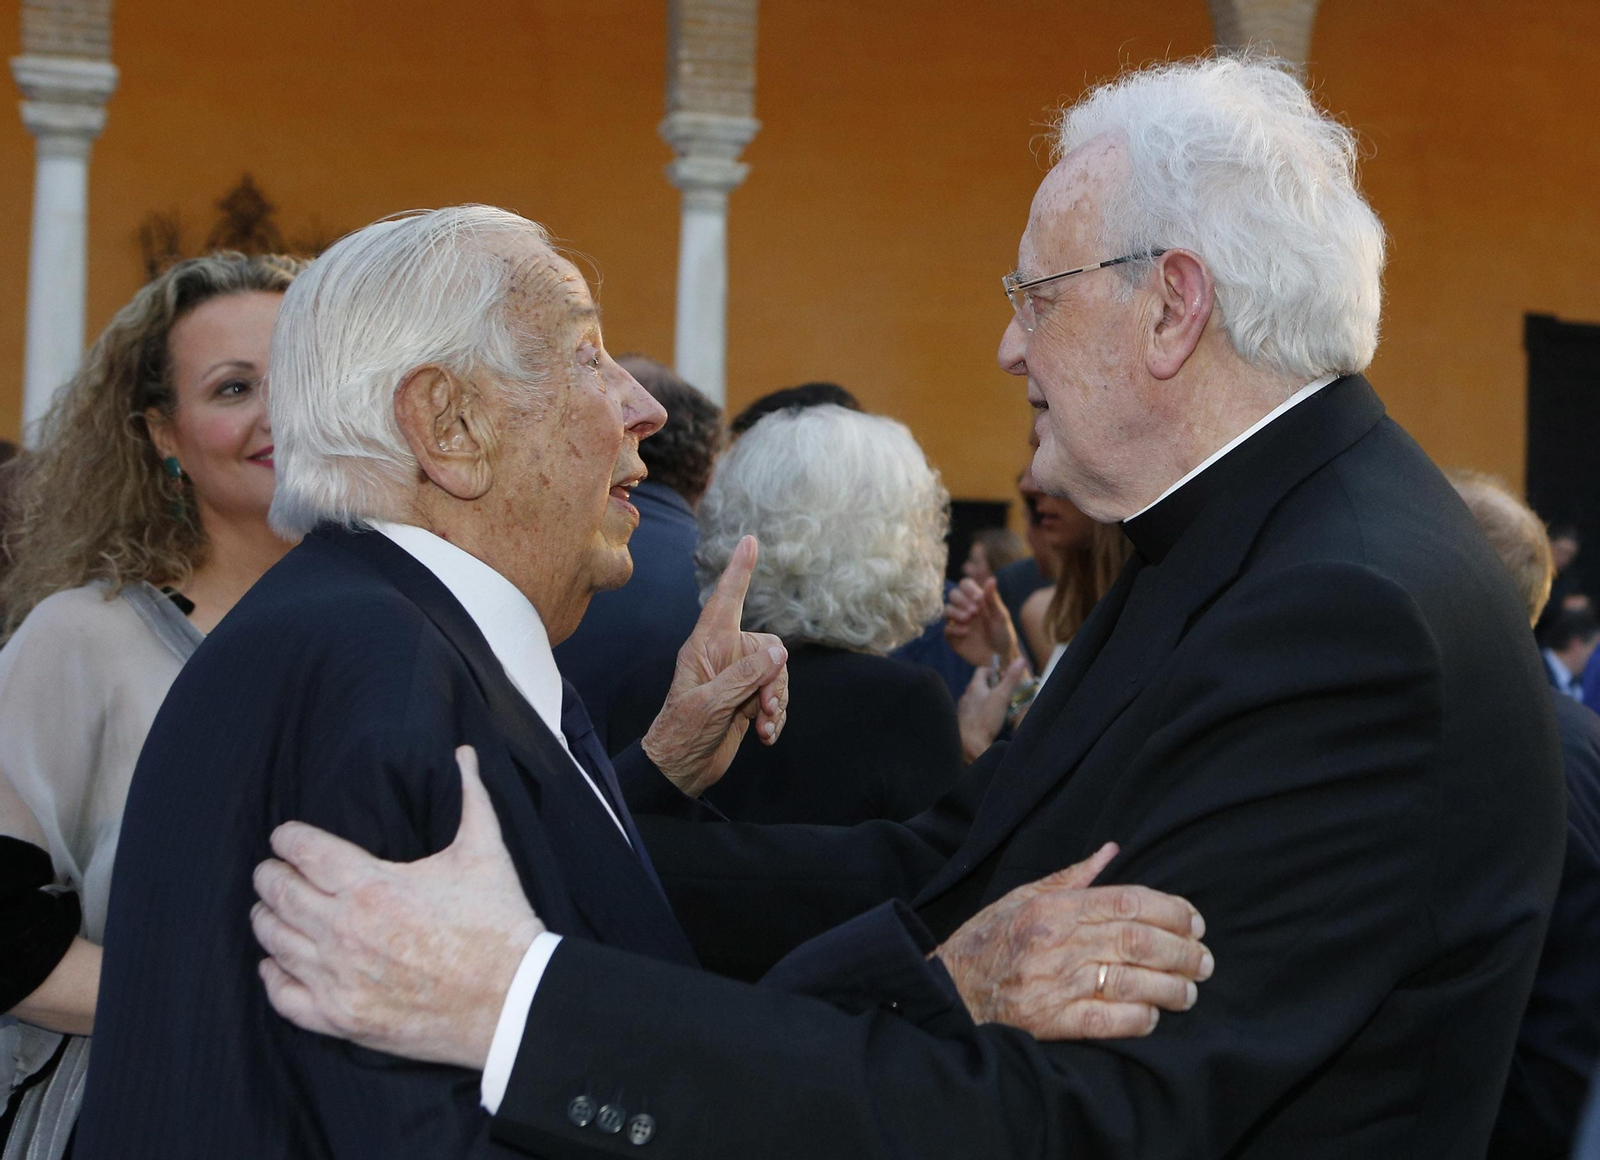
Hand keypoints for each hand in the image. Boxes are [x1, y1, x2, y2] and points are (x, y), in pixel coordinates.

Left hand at [251, 747, 540, 1069]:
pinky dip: (272, 976)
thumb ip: (470, 796)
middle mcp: (344, 930)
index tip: (284, 836)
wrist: (512, 999)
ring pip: (276, 943)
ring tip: (268, 909)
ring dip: (266, 920)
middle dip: (269, 876)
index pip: (305, 852)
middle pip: (280, 894)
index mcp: (372, 885)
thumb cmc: (498, 924)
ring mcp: (339, 977)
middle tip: (269, 870)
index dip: (287, 839)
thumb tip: (464, 753)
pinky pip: (284, 997)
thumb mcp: (485, 852)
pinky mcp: (342, 1017)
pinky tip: (274, 964)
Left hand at [643, 535, 789, 796]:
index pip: (725, 600)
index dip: (738, 571)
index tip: (750, 541)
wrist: (678, 771)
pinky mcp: (746, 701)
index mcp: (705, 647)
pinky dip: (776, 717)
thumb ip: (745, 676)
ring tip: (764, 726)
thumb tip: (779, 654)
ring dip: (777, 702)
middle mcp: (723, 657)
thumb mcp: (711, 703)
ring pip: (777, 674)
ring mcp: (736, 679)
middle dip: (775, 678)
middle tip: (766, 707)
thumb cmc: (682, 734)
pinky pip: (775, 698)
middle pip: (769, 648)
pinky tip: (764, 736)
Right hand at [933, 843, 1212, 1039]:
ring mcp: (1053, 982)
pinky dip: (1138, 1018)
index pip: (1129, 900)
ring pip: (1131, 981)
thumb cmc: (987, 941)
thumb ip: (1072, 877)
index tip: (1196, 923)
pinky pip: (1107, 1020)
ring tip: (1189, 993)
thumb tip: (1111, 850)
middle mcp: (1056, 941)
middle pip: (1139, 941)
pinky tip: (1152, 1016)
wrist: (946, 989)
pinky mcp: (1048, 1021)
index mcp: (1053, 906)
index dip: (1172, 911)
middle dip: (1183, 952)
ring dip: (1171, 988)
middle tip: (1205, 962)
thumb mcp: (1022, 896)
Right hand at [944, 577, 1019, 668]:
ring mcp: (957, 622)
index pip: (965, 584)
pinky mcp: (953, 637)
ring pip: (946, 610)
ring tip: (968, 619)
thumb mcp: (1001, 616)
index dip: (969, 589)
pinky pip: (946, 629)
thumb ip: (993, 599)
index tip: (979, 599)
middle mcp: (965, 608)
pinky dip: (955, 629)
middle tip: (975, 612)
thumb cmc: (1003, 634)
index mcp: (977, 600)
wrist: (1000, 657)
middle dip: (962, 601)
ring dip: (956, 612)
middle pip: (953, 595)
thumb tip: (991, 579)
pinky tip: (966, 632)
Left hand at [957, 656, 1028, 760]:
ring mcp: (964, 709)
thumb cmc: (985, 719)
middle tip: (1007, 694)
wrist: (969, 744)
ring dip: (989, 701)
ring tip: (1001, 708)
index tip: (1005, 678)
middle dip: (995, 688)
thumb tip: (1020, 659)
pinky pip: (975, 713)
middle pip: (981, 685)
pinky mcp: (965, 722)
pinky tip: (991, 721)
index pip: (982, 670)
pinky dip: (984, 713)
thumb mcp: (1002, 697)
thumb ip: (1011, 679)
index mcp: (974, 687)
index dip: (994, 671)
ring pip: (978, 700)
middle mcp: (967, 696)